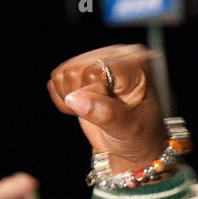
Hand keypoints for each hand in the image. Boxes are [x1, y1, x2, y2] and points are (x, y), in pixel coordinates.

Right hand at [48, 45, 167, 174]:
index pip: (96, 70)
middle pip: (74, 70)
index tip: (110, 111)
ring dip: (73, 98)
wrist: (135, 144)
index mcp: (136, 64)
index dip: (94, 94)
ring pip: (62, 73)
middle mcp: (119, 55)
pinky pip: (57, 78)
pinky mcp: (85, 66)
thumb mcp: (128, 130)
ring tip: (96, 110)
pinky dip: (66, 97)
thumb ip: (105, 114)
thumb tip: (74, 99)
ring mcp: (100, 58)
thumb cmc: (140, 137)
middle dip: (82, 98)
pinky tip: (88, 105)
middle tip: (103, 113)